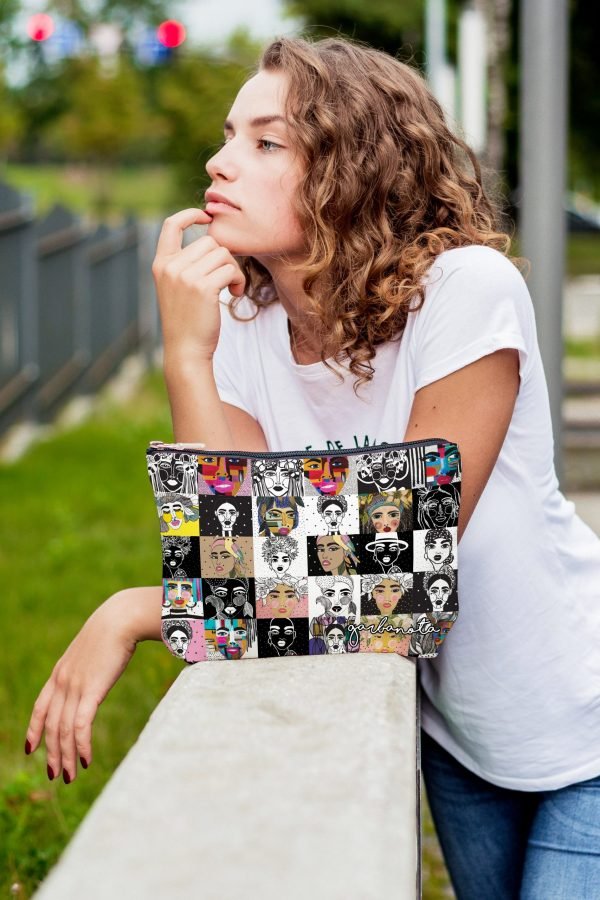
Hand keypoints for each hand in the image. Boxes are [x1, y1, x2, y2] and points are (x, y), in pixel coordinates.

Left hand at [24, 592, 139, 783]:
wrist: (120, 619)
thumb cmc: (113, 631)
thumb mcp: (93, 650)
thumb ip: (89, 666)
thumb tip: (97, 671)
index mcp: (60, 673)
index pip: (40, 707)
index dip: (34, 730)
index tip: (30, 749)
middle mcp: (62, 682)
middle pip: (51, 726)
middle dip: (52, 753)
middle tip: (55, 775)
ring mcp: (74, 687)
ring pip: (64, 730)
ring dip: (65, 756)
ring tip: (69, 776)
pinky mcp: (91, 691)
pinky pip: (81, 726)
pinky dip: (81, 746)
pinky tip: (85, 760)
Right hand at [152, 207, 245, 363]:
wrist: (186, 351)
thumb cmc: (187, 321)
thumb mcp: (177, 288)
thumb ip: (185, 265)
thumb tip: (211, 240)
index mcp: (160, 264)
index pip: (171, 225)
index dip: (189, 215)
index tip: (206, 217)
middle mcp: (170, 267)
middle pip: (209, 242)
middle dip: (224, 259)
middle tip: (227, 280)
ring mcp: (185, 276)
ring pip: (223, 254)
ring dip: (233, 271)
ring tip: (231, 289)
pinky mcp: (203, 287)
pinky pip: (230, 269)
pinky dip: (238, 281)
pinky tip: (234, 294)